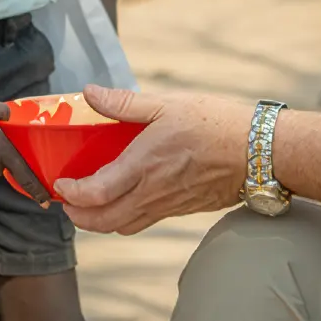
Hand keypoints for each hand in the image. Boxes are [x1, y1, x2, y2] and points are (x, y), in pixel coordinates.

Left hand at [53, 85, 252, 234]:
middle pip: (103, 222)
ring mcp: (168, 206)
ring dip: (101, 222)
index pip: (95, 194)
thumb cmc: (217, 126)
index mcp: (143, 165)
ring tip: (91, 205)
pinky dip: (125, 218)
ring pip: (123, 227)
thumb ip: (125, 103)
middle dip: (79, 217)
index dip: (71, 194)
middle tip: (68, 202)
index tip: (61, 184)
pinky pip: (145, 222)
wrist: (259, 153)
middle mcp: (152, 192)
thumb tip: (92, 93)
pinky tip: (127, 199)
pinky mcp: (182, 210)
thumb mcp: (167, 105)